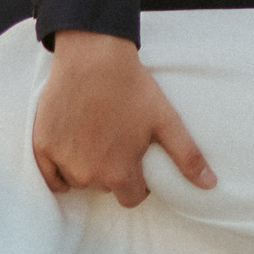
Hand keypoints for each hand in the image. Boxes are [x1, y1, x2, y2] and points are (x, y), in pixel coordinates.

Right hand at [32, 30, 214, 205]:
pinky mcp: (42, 148)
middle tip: (115, 137)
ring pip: (78, 181)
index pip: (132, 197)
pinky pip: (51, 177)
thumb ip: (187, 157)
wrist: (93, 56)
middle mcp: (88, 175)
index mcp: (119, 173)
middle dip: (112, 169)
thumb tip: (210, 185)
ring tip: (95, 133)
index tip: (135, 155)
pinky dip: (59, 167)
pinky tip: (71, 143)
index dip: (137, 179)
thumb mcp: (166, 120)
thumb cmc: (132, 87)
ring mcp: (62, 162)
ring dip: (86, 166)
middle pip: (104, 187)